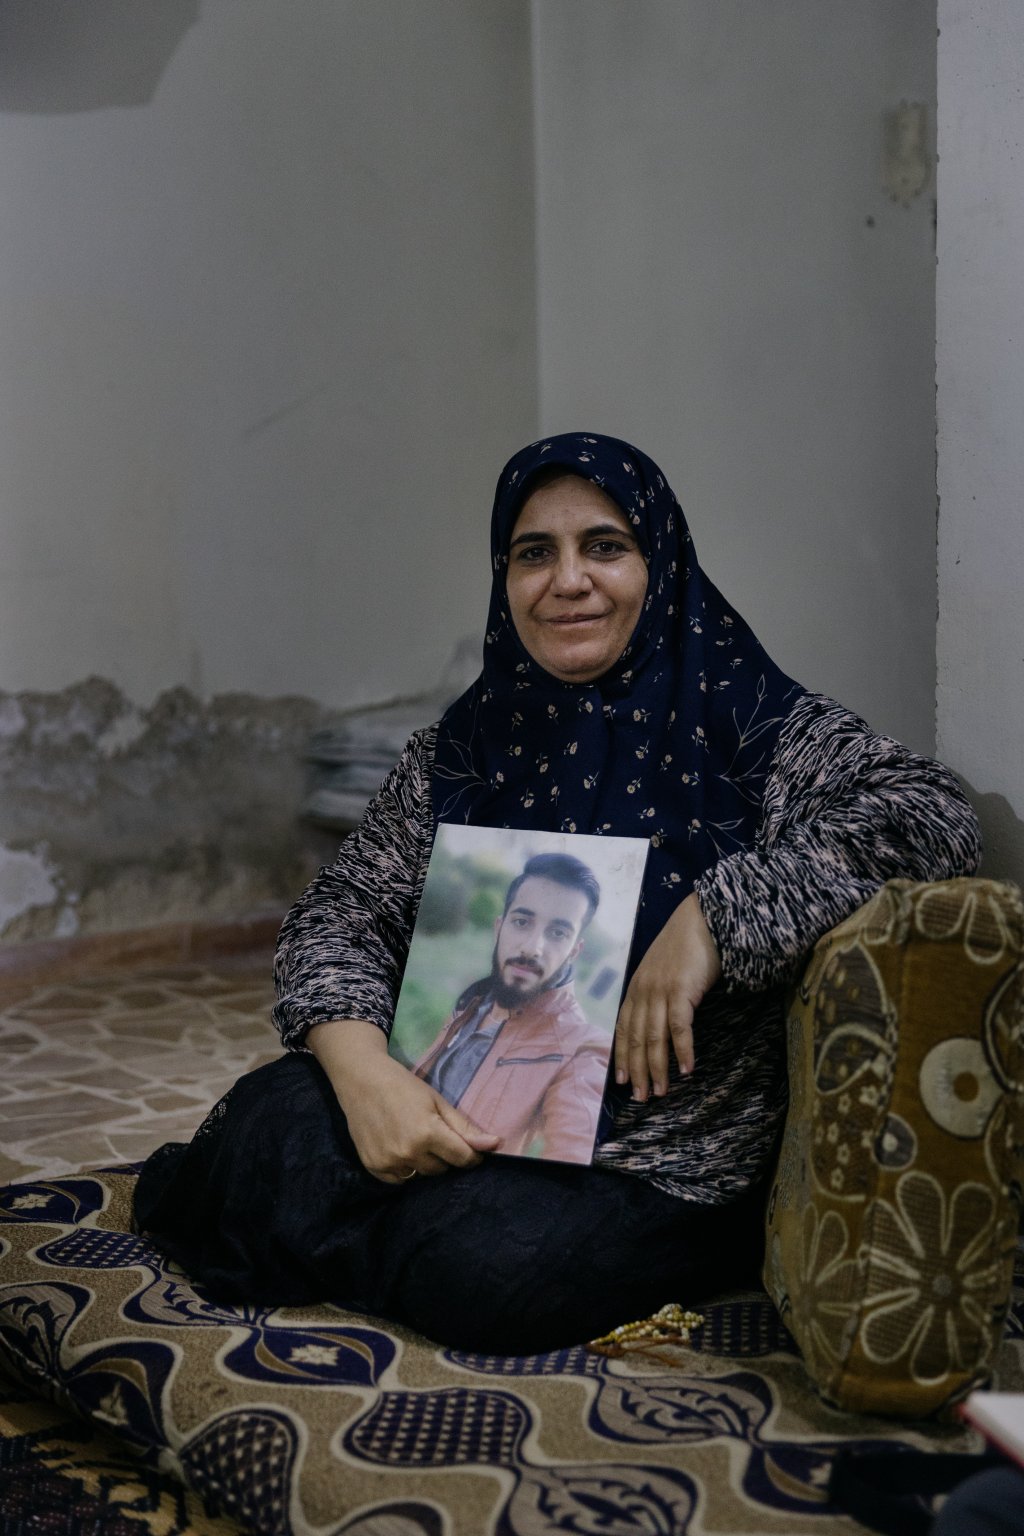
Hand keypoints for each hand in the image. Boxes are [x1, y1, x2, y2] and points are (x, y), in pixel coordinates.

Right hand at [307, 1018, 498, 1182]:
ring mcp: (389, 1162)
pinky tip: (399, 1147)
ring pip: (421, 1175)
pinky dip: (404, 1168)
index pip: (463, 1158)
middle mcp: (408, 1152)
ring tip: (415, 1139)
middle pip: (442, 1169)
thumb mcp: (437, 1101)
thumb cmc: (403, 1086)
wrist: (361, 1081)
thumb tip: (495, 1145)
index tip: (471, 1148)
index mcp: (428, 1133)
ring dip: (424, 1163)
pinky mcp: (373, 1167)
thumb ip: (465, 1127)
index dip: (471, 1155)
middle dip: (445, 1155)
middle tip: (434, 1134)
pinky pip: (400, 1180)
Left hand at [613, 892, 720, 1102]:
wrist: (700, 919)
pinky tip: (687, 1069)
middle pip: (636, 1039)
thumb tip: (658, 1023)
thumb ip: (656, 994)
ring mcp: (661, 991)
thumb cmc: (684, 946)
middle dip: (637, 1071)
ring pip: (654, 1038)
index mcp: (635, 988)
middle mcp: (643, 991)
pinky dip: (683, 1050)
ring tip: (661, 1092)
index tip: (621, 1081)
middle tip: (641, 1098)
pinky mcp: (682, 991)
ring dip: (657, 1068)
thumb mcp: (661, 971)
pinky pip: (680, 1028)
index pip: (623, 1029)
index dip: (622, 1057)